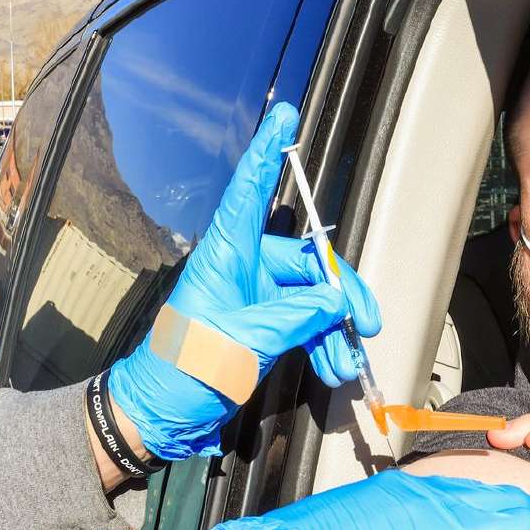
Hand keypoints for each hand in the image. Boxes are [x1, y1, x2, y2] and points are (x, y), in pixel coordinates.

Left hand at [109, 103, 380, 459]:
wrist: (162, 417)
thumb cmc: (186, 370)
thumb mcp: (244, 342)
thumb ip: (295, 317)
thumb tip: (335, 301)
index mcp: (227, 255)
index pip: (249, 190)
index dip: (266, 150)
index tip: (284, 112)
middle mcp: (244, 268)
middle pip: (308, 260)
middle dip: (342, 292)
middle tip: (366, 323)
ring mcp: (256, 299)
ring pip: (314, 298)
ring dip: (337, 329)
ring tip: (347, 361)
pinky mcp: (265, 328)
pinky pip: (307, 324)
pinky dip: (325, 344)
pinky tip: (336, 367)